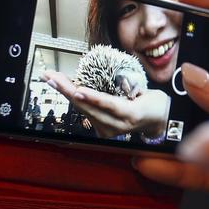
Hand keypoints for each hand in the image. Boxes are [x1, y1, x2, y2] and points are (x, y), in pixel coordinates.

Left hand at [42, 71, 170, 138]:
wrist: (157, 122)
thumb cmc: (153, 105)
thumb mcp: (149, 94)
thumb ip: (133, 87)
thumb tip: (117, 78)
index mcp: (131, 114)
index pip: (109, 105)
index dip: (93, 97)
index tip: (78, 90)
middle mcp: (116, 126)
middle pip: (88, 107)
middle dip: (68, 90)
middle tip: (52, 77)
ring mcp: (108, 130)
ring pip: (82, 109)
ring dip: (65, 93)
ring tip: (51, 79)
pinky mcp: (102, 131)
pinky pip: (85, 112)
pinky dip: (73, 98)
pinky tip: (62, 87)